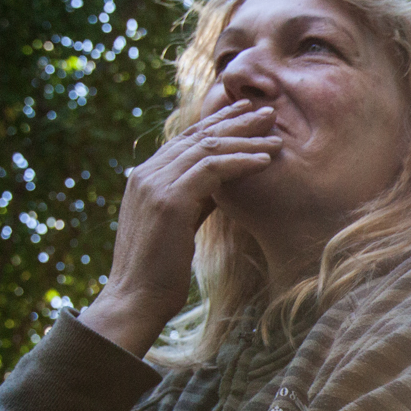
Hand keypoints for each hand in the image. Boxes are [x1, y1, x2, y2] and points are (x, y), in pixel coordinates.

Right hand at [81, 100, 281, 356]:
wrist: (134, 299)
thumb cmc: (158, 272)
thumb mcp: (178, 227)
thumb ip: (193, 201)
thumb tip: (220, 187)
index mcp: (144, 178)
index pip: (184, 140)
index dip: (217, 124)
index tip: (247, 116)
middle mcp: (145, 174)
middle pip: (197, 136)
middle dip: (236, 122)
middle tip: (268, 112)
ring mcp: (154, 184)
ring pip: (207, 148)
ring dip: (246, 140)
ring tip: (276, 136)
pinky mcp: (169, 200)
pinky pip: (212, 169)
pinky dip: (241, 162)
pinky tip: (265, 161)